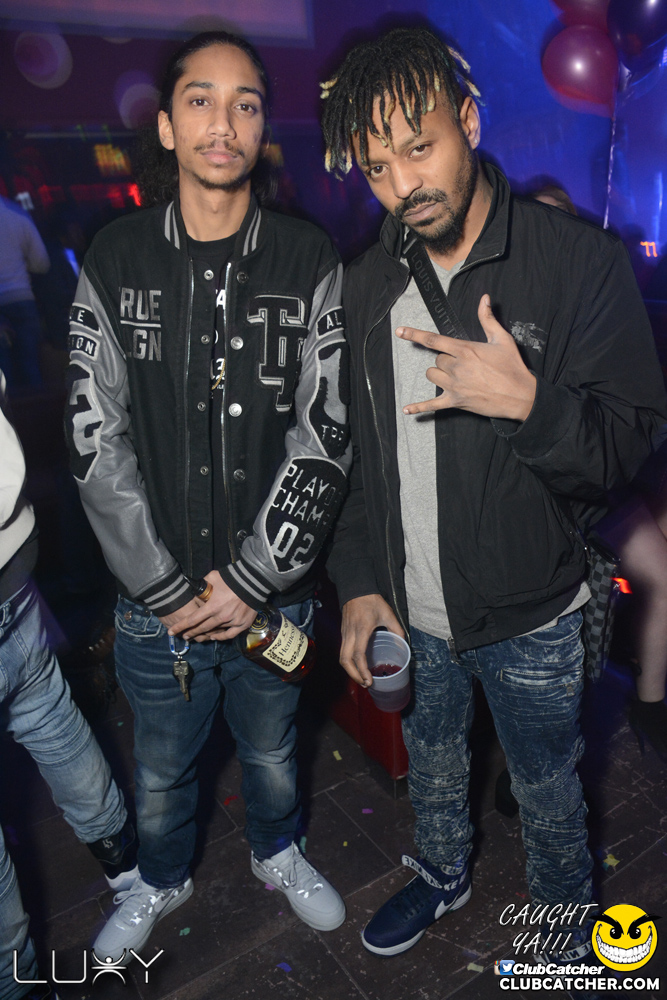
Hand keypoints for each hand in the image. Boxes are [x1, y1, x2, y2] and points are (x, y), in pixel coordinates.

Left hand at [166, 571, 256, 641]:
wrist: (253, 581)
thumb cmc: (231, 578)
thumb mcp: (213, 577)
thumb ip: (202, 585)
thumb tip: (195, 588)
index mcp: (212, 606)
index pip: (192, 619)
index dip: (180, 626)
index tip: (171, 632)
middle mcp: (221, 617)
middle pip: (201, 629)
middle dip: (190, 633)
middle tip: (184, 636)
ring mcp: (232, 622)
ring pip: (215, 632)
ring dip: (204, 635)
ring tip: (198, 637)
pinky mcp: (243, 624)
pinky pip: (229, 635)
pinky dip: (221, 637)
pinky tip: (214, 636)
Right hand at [340, 594, 403, 687]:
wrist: (356, 589)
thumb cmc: (372, 601)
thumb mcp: (388, 614)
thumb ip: (397, 630)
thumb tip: (402, 644)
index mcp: (362, 630)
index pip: (358, 655)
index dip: (362, 670)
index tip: (369, 680)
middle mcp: (350, 634)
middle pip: (345, 660)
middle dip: (354, 675)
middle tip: (366, 684)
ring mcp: (344, 634)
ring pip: (342, 657)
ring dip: (350, 671)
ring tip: (362, 678)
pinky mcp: (343, 633)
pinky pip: (343, 651)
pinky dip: (348, 662)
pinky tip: (357, 666)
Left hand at [396, 294, 536, 419]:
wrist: (520, 395)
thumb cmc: (512, 366)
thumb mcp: (502, 339)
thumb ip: (488, 318)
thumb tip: (484, 298)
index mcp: (464, 350)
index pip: (433, 339)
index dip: (414, 334)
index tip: (400, 331)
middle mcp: (456, 367)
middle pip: (436, 360)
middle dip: (445, 360)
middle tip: (464, 364)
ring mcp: (454, 386)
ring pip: (432, 376)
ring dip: (439, 375)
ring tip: (455, 376)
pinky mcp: (456, 402)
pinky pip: (432, 405)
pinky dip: (419, 407)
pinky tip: (407, 410)